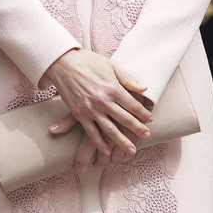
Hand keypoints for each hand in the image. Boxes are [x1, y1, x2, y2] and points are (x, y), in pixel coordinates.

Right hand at [42, 49, 152, 172]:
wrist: (62, 62)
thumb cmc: (88, 61)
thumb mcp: (110, 65)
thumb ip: (128, 78)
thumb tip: (145, 88)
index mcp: (112, 88)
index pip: (133, 105)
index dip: (143, 114)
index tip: (150, 119)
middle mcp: (103, 101)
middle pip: (125, 119)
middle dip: (137, 129)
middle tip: (146, 135)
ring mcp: (90, 109)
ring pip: (110, 130)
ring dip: (122, 141)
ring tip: (131, 150)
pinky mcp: (79, 114)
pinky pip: (91, 132)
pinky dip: (100, 143)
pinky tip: (107, 151)